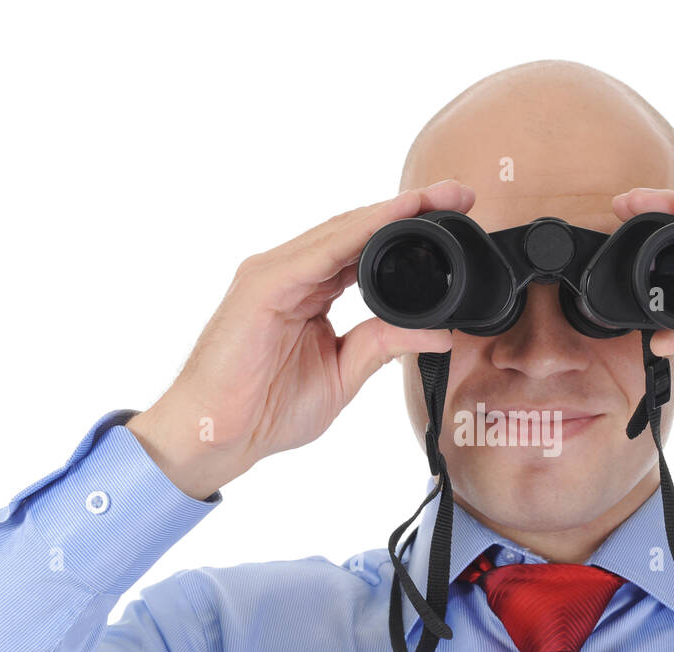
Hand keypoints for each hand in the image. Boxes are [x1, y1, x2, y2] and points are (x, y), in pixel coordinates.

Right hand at [127, 179, 473, 499]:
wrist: (216, 436)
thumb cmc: (266, 409)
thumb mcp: (344, 373)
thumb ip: (384, 344)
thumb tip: (439, 332)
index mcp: (309, 290)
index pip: (364, 249)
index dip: (408, 230)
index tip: (454, 214)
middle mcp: (291, 273)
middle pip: (355, 230)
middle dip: (408, 210)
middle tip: (457, 193)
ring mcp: (273, 275)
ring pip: (338, 233)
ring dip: (388, 213)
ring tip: (431, 198)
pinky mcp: (261, 287)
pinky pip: (316, 255)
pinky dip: (355, 235)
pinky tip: (388, 221)